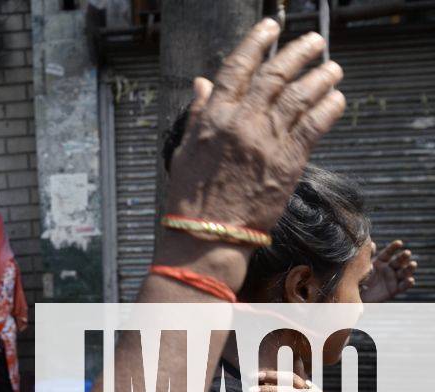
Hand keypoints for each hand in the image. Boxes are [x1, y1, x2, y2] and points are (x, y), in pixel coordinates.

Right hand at [166, 20, 345, 234]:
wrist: (208, 234)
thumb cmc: (191, 196)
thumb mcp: (185, 149)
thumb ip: (199, 113)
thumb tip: (203, 83)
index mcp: (214, 117)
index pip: (238, 68)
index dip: (256, 42)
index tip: (270, 27)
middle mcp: (242, 122)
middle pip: (276, 75)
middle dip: (298, 52)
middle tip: (312, 42)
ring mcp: (267, 140)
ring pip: (301, 95)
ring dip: (320, 76)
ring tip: (332, 67)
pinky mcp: (290, 161)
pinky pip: (315, 124)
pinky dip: (329, 107)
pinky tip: (336, 98)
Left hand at [361, 240, 416, 302]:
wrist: (354, 295)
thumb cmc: (356, 279)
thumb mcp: (360, 266)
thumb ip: (366, 255)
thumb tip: (370, 243)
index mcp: (380, 261)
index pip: (388, 253)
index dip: (394, 247)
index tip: (399, 242)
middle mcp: (388, 269)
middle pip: (398, 261)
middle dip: (404, 257)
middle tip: (407, 252)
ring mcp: (392, 279)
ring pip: (404, 272)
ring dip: (409, 268)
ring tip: (413, 264)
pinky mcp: (394, 290)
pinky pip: (402, 286)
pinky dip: (408, 283)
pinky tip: (410, 280)